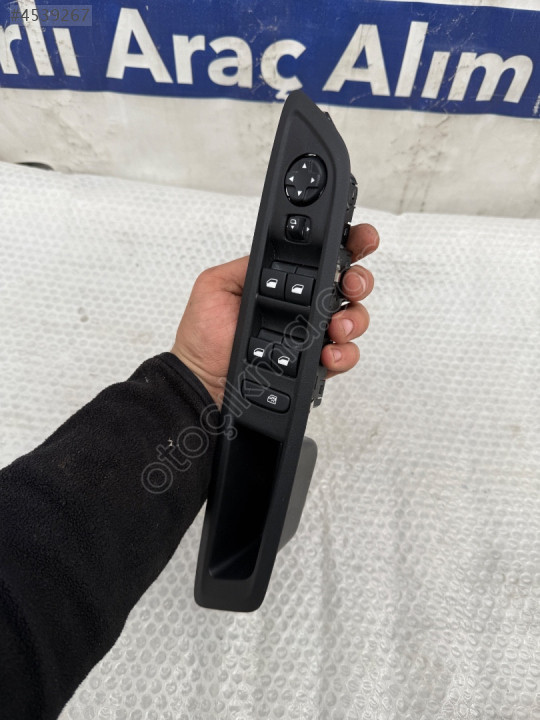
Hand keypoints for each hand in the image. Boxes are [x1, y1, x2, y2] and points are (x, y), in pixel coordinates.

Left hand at [172, 223, 378, 406]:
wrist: (202, 383)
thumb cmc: (203, 338)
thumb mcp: (215, 285)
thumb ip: (248, 264)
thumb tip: (278, 248)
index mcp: (284, 282)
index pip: (323, 257)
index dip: (348, 245)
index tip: (359, 240)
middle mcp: (304, 307)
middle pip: (350, 286)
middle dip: (359, 280)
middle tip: (350, 285)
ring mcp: (312, 336)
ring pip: (353, 320)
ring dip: (353, 319)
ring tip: (335, 327)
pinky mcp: (315, 365)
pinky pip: (344, 356)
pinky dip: (343, 354)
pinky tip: (327, 354)